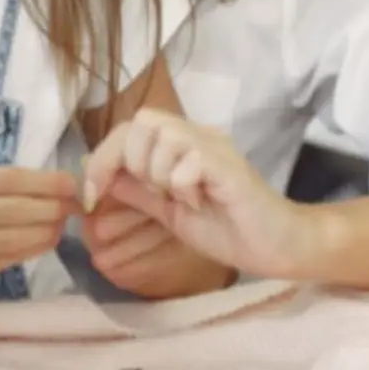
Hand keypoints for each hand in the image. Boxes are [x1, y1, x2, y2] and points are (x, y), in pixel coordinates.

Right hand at [0, 167, 79, 284]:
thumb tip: (49, 181)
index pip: (11, 180)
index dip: (46, 182)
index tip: (71, 183)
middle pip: (17, 210)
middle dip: (53, 207)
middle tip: (74, 204)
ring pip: (16, 238)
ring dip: (48, 229)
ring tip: (62, 220)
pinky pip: (10, 259)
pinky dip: (34, 247)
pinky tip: (47, 238)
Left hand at [84, 109, 321, 280]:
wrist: (276, 247)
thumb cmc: (227, 229)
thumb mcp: (169, 211)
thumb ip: (138, 191)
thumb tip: (101, 178)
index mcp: (181, 144)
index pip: (128, 128)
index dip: (103, 158)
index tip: (92, 195)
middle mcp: (197, 136)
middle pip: (142, 122)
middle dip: (131, 163)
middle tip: (155, 194)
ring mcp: (214, 147)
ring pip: (163, 136)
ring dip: (159, 175)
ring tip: (183, 199)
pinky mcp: (228, 165)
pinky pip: (188, 160)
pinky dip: (183, 186)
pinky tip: (201, 203)